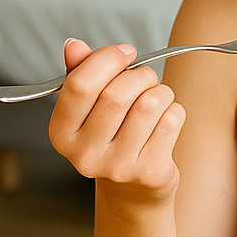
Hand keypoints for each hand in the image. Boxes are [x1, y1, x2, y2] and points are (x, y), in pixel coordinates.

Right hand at [47, 38, 185, 197]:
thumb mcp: (88, 109)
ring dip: (161, 91)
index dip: (107, 59)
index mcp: (61, 133)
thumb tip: (74, 45)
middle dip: (139, 75)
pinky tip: (165, 119)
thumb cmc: (110, 137)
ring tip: (157, 98)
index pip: (80, 85)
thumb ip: (80, 74)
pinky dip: (174, 110)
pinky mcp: (149, 172)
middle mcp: (84, 154)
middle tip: (145, 77)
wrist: (132, 191)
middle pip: (117, 95)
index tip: (126, 52)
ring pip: (149, 104)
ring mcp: (117, 167)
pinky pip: (171, 120)